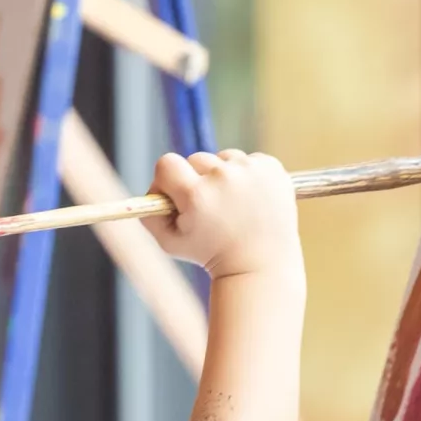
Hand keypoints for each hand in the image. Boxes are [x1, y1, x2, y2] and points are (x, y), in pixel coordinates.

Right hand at [147, 150, 300, 280]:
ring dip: (222, 176)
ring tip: (231, 205)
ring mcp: (250, 170)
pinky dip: (246, 176)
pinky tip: (249, 200)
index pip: (166, 164)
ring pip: (223, 158)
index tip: (174, 195)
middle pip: (195, 159)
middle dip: (196, 180)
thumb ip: (151, 216)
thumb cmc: (210, 254)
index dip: (166, 179)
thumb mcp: (170, 243)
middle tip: (207, 207)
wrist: (260, 262)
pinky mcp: (271, 166)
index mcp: (196, 195)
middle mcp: (223, 177)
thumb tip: (149, 192)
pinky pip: (247, 160)